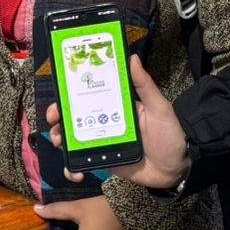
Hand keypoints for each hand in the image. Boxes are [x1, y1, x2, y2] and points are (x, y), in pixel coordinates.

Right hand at [47, 55, 189, 190]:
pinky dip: (72, 168)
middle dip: (58, 117)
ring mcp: (102, 141)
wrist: (176, 170)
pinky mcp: (103, 160)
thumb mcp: (159, 108)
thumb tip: (132, 58)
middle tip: (54, 120)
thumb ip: (145, 85)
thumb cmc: (170, 135)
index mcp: (117, 105)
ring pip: (73, 138)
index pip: (89, 94)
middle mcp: (106, 121)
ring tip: (60, 143)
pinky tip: (75, 172)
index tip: (59, 93)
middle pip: (74, 116)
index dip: (70, 93)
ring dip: (60, 139)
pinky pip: (82, 162)